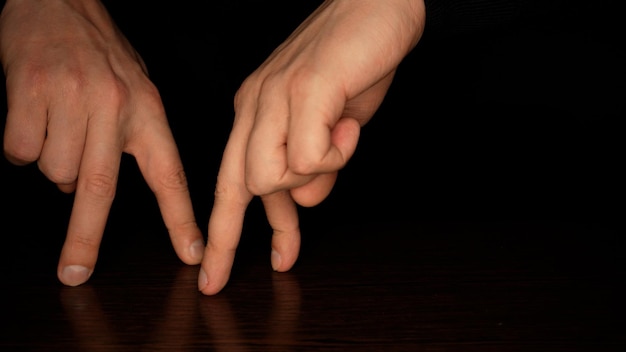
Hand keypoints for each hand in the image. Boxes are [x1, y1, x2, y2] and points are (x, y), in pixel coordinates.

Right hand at [0, 0, 203, 285]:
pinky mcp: (32, 90)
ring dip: (52, 162)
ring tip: (57, 125)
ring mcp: (73, 99)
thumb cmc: (100, 53)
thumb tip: (84, 191)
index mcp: (148, 112)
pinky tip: (33, 116)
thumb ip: (125, 139)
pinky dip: (21, 145)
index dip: (181, 218)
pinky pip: (20, 149)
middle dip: (86, 238)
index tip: (192, 254)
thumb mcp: (134, 91)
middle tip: (75, 273)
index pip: (169, 174)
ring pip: (55, 170)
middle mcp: (116, 107)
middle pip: (100, 188)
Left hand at [199, 0, 425, 294]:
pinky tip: (351, 123)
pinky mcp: (305, 90)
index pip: (227, 184)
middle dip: (257, 234)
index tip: (215, 278)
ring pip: (269, 177)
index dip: (222, 236)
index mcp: (254, 114)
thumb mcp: (330, 127)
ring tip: (344, 140)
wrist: (377, 7)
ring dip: (317, 173)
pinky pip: (308, 155)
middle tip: (285, 260)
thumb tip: (305, 201)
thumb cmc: (354, 65)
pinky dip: (338, 152)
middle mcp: (254, 106)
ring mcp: (274, 97)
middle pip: (238, 188)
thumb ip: (314, 166)